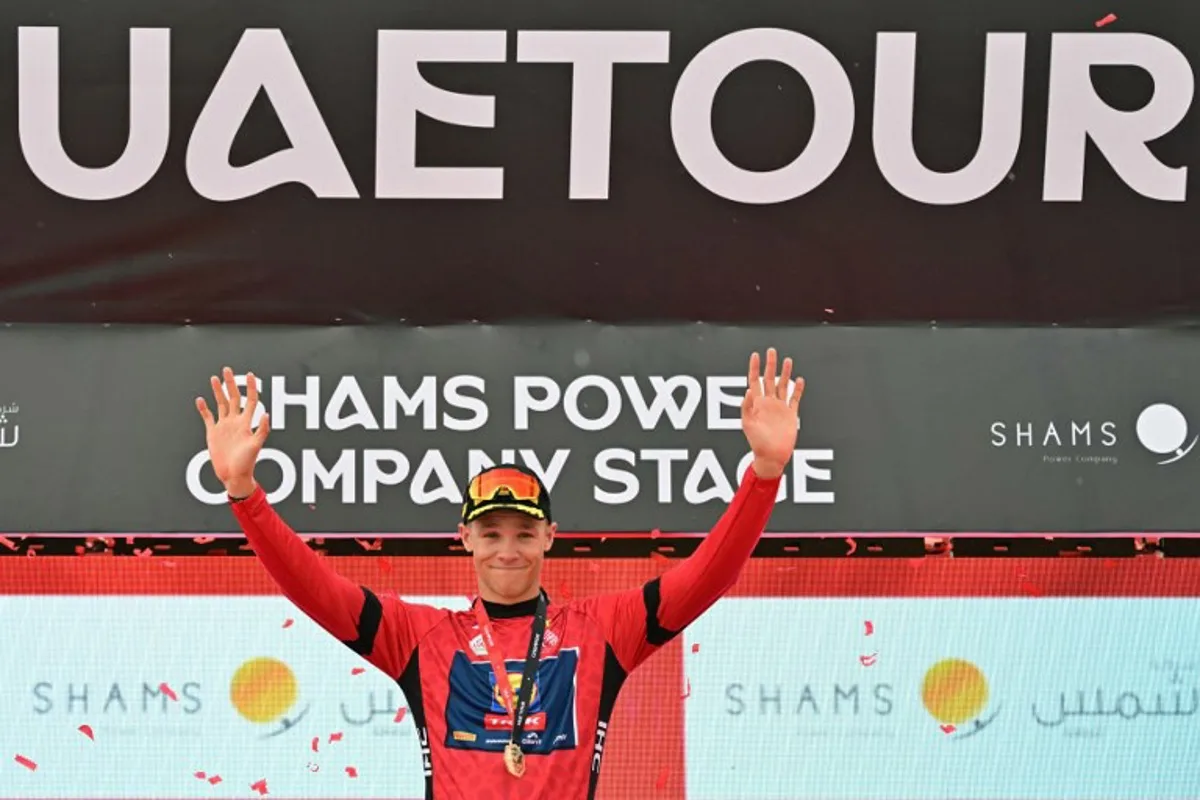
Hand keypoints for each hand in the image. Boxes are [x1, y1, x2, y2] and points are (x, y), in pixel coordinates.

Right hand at [195, 367, 269, 496]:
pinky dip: (203, 409)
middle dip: (231, 384)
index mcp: (246, 423)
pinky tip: (200, 400)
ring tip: (214, 378)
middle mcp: (235, 422)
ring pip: (220, 404)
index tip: (249, 374)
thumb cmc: (247, 463)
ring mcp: (224, 427)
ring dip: (217, 392)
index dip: (250, 387)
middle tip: (227, 369)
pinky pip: (208, 418)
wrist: (233, 476)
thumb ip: (261, 431)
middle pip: (233, 398)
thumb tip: (266, 414)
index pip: (250, 400)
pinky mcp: (213, 433)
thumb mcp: (256, 446)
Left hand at [742, 349, 803, 478]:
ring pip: (783, 386)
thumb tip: (748, 390)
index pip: (755, 381)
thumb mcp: (748, 425)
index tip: (755, 355)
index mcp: (757, 404)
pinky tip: (799, 380)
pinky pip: (794, 399)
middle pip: (769, 379)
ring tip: (787, 360)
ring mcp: (780, 408)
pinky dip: (797, 389)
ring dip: (785, 373)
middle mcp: (769, 403)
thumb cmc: (758, 443)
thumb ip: (747, 407)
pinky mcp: (790, 414)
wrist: (772, 456)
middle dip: (770, 365)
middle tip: (771, 351)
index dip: (755, 368)